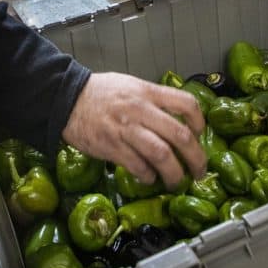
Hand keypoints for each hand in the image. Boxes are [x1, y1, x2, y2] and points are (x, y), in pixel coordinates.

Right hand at [61, 72, 206, 190]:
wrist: (67, 99)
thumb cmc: (100, 92)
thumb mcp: (131, 85)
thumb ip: (153, 100)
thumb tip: (174, 119)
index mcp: (148, 92)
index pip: (186, 104)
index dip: (199, 122)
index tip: (199, 135)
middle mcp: (141, 110)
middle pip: (180, 136)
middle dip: (196, 158)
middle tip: (199, 171)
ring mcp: (126, 129)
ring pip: (162, 155)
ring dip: (174, 174)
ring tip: (176, 182)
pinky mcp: (112, 147)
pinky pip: (138, 166)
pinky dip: (148, 176)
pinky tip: (148, 178)